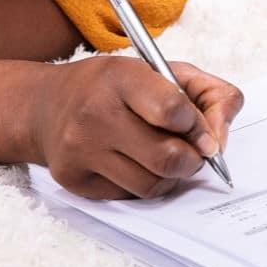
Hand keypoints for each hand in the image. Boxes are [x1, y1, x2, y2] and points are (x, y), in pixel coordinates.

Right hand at [30, 58, 243, 200]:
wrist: (45, 106)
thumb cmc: (113, 87)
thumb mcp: (162, 69)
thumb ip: (208, 94)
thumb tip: (220, 140)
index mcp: (120, 77)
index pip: (173, 110)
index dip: (200, 127)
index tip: (206, 134)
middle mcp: (95, 114)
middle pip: (168, 157)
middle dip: (192, 159)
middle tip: (193, 153)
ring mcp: (81, 150)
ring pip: (152, 185)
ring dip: (171, 176)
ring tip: (165, 156)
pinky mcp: (74, 180)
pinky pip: (129, 196)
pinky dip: (144, 184)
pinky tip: (135, 164)